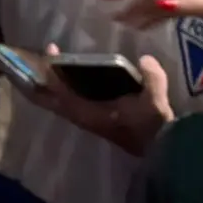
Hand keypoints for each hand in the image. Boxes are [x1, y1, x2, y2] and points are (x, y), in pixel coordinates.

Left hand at [16, 44, 172, 156]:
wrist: (163, 152)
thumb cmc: (153, 128)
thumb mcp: (156, 103)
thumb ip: (152, 79)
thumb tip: (145, 59)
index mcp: (87, 112)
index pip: (58, 91)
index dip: (51, 71)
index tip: (51, 50)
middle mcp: (82, 117)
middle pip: (50, 98)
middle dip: (42, 78)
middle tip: (39, 57)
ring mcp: (87, 119)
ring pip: (59, 101)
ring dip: (52, 84)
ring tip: (53, 62)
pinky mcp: (96, 120)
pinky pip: (70, 102)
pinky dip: (64, 90)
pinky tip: (73, 77)